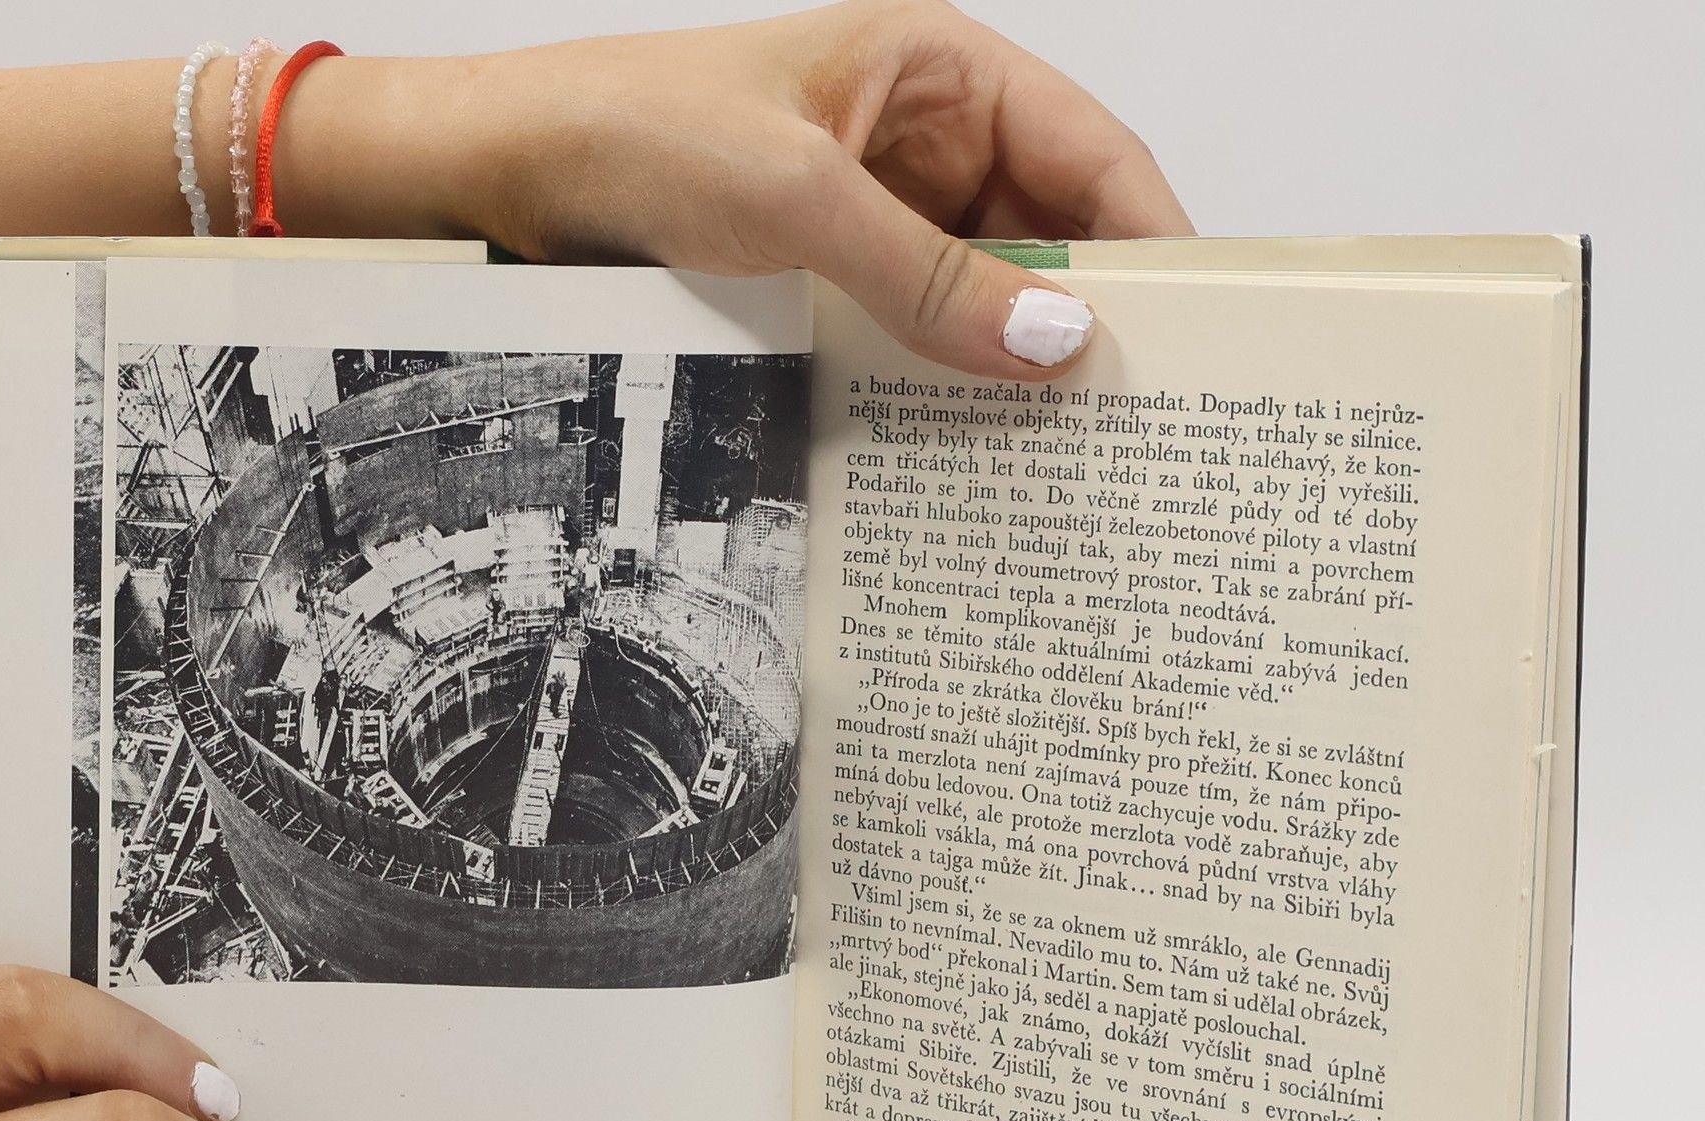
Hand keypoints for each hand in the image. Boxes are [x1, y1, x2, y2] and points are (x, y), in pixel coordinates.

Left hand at [307, 1, 1190, 375]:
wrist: (504, 177)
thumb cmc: (637, 131)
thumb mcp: (799, 197)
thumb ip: (930, 277)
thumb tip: (1057, 345)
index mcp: (947, 73)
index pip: (1097, 156)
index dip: (1158, 245)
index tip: (1201, 340)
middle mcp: (929, 145)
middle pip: (1056, 241)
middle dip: (1092, 328)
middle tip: (1137, 431)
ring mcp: (882, 221)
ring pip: (988, 303)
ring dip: (1013, 374)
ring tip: (1063, 463)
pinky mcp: (835, 286)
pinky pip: (918, 341)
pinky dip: (942, 392)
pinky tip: (962, 453)